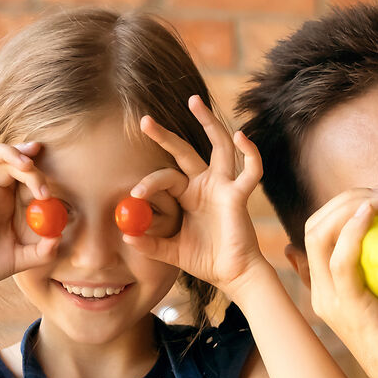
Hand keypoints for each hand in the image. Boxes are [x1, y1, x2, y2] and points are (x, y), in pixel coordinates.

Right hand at [0, 141, 58, 300]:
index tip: (51, 179)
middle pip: (6, 160)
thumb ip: (45, 250)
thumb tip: (59, 235)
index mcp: (7, 200)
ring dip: (5, 151)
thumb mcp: (25, 258)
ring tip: (25, 164)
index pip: (22, 172)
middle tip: (39, 177)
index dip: (36, 167)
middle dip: (27, 162)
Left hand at [123, 96, 267, 294]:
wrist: (233, 276)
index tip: (134, 195)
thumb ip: (150, 244)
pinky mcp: (239, 196)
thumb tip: (126, 236)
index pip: (166, 177)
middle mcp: (206, 185)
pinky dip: (250, 153)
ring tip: (194, 101)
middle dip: (165, 135)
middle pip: (185, 150)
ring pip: (218, 146)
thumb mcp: (172, 252)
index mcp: (189, 196)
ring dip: (209, 122)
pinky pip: (250, 171)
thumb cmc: (206, 262)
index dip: (150, 182)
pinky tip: (241, 137)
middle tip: (145, 120)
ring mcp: (224, 187)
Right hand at [305, 183, 377, 377]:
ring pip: (320, 234)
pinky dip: (355, 227)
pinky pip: (340, 258)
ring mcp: (332, 301)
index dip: (353, 199)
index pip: (324, 230)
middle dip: (352, 194)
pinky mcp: (348, 309)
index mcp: (334, 288)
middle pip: (317, 224)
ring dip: (353, 203)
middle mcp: (324, 293)